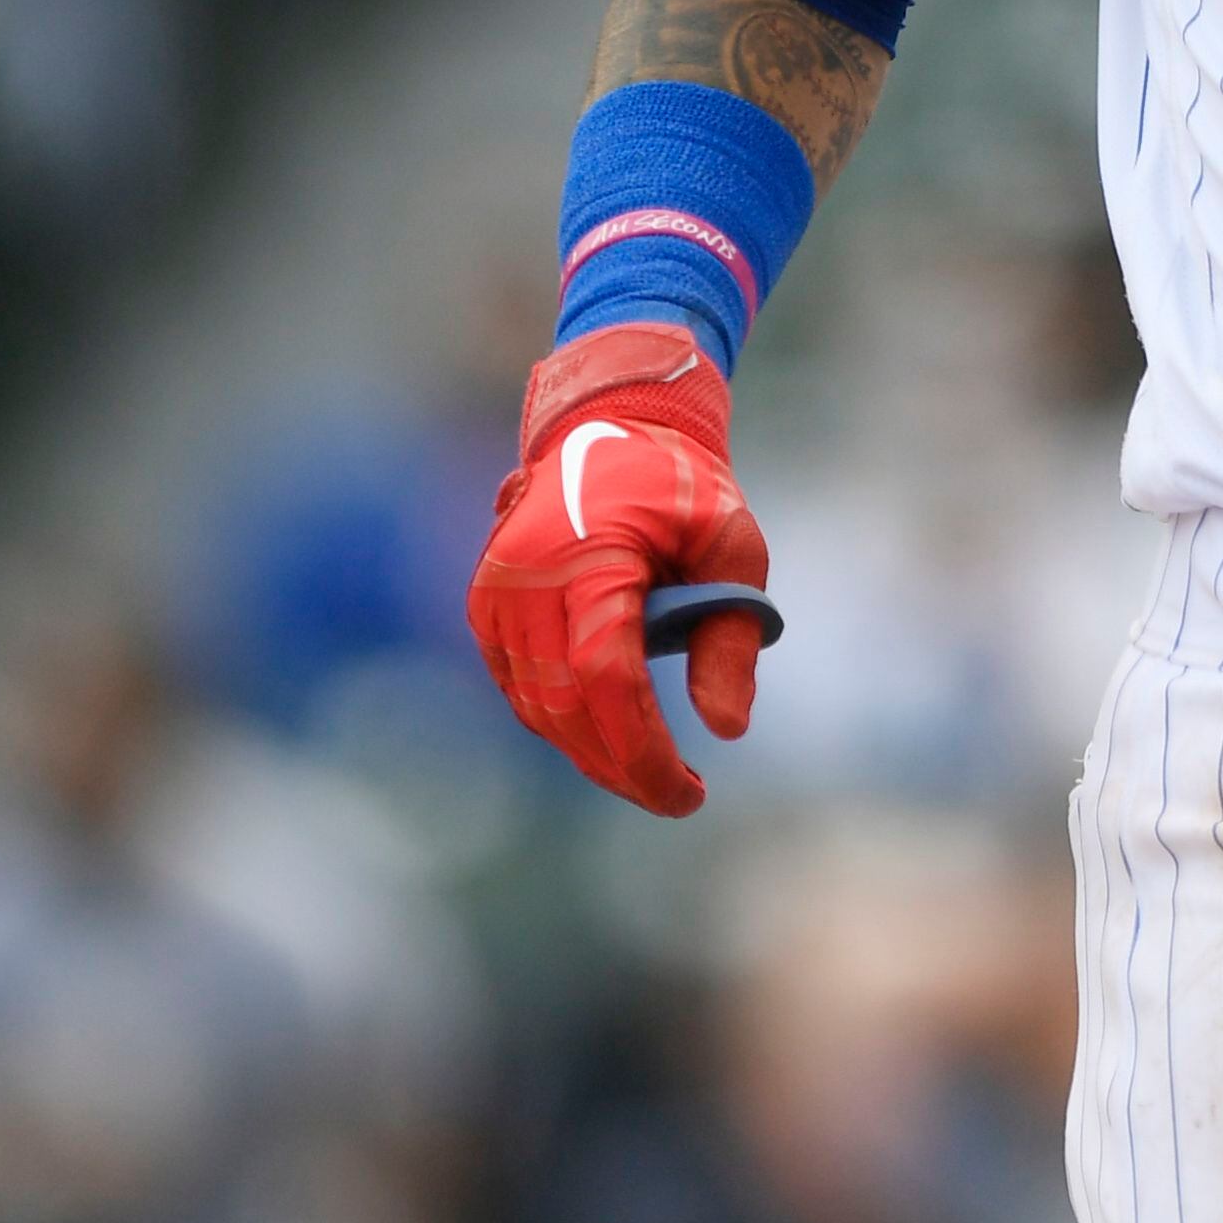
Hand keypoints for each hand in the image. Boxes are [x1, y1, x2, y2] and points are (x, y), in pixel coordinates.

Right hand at [469, 322, 774, 815]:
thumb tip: (726, 727)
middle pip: (564, 706)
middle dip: (621, 766)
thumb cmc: (686, 485)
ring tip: (653, 774)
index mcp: (589, 558)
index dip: (642, 749)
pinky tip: (609, 739)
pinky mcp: (487, 603)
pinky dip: (560, 721)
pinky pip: (518, 685)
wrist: (614, 424)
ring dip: (590, 753)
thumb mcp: (735, 545)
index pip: (604, 679)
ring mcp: (496, 592)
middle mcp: (525, 579)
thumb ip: (731, 633)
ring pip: (535, 706)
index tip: (688, 792)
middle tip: (679, 798)